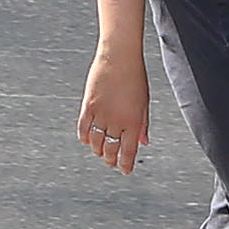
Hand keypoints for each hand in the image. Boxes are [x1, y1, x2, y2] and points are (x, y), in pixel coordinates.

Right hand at [78, 45, 148, 172]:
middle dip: (111, 159)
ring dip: (98, 150)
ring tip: (100, 152)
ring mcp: (100, 115)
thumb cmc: (135, 76)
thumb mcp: (144, 102)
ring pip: (96, 142)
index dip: (126, 164)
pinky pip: (83, 129)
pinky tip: (88, 141)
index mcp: (133, 122)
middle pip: (111, 150)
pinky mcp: (88, 106)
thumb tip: (144, 142)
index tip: (125, 171)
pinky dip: (85, 137)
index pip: (129, 151)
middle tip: (111, 163)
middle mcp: (116, 121)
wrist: (119, 57)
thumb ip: (143, 124)